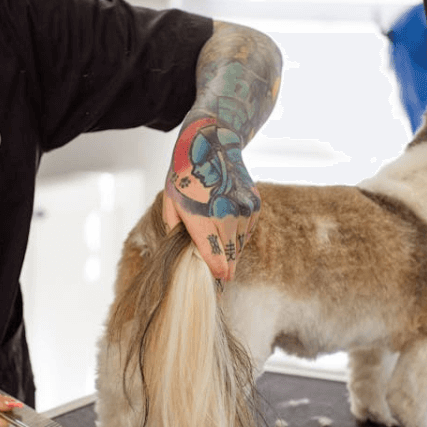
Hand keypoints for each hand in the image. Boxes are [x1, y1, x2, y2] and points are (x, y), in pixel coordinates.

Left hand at [163, 121, 259, 279]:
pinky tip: (227, 221)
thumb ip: (177, 233)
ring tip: (217, 237)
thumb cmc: (186, 176)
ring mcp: (245, 210)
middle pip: (230, 256)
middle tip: (219, 276)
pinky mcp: (255, 205)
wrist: (212, 143)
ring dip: (230, 248)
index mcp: (202, 218)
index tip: (217, 283)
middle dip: (224, 267)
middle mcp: (227, 215)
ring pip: (240, 245)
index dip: (216, 274)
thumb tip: (186, 256)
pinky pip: (248, 231)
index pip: (214, 258)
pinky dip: (239, 233)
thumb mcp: (171, 204)